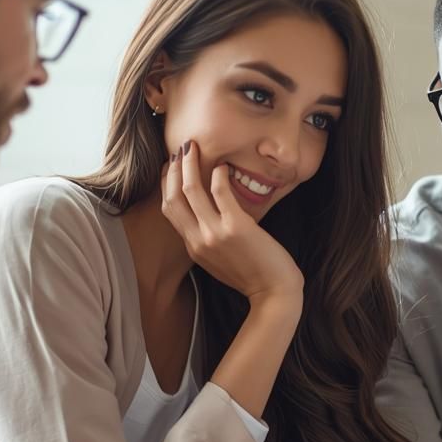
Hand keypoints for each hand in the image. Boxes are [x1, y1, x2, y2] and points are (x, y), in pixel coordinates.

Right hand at [160, 139, 302, 304]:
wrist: (274, 294)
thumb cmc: (253, 276)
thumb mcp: (219, 261)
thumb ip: (208, 241)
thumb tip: (207, 218)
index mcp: (193, 247)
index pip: (170, 209)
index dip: (166, 184)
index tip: (170, 166)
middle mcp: (198, 240)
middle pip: (173, 196)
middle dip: (172, 169)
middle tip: (180, 150)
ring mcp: (215, 233)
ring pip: (191, 190)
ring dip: (190, 164)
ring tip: (194, 148)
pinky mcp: (236, 227)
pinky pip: (220, 192)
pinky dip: (218, 174)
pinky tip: (222, 166)